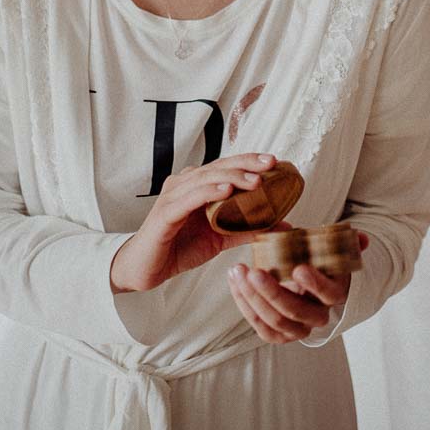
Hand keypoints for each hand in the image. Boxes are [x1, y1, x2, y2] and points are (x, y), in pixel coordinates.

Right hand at [110, 152, 279, 293]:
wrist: (146, 269)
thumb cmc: (180, 248)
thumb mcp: (220, 239)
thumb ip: (247, 230)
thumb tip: (283, 226)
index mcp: (197, 186)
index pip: (226, 166)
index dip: (249, 160)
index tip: (274, 161)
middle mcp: (184, 185)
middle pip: (218, 167)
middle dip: (246, 163)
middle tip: (270, 164)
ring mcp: (173, 196)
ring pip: (205, 179)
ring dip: (231, 177)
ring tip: (255, 180)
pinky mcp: (164, 214)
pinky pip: (188, 198)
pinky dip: (207, 192)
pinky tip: (226, 190)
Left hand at [226, 232, 368, 343]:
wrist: (308, 282)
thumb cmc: (317, 261)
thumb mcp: (330, 250)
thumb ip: (346, 243)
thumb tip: (362, 238)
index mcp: (334, 293)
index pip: (329, 294)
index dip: (315, 283)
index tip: (298, 268)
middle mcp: (317, 316)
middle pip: (296, 312)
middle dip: (272, 292)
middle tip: (254, 271)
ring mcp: (297, 329)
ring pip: (275, 322)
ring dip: (253, 298)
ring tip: (238, 271)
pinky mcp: (278, 335)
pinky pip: (260, 327)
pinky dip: (244, 305)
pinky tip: (235, 283)